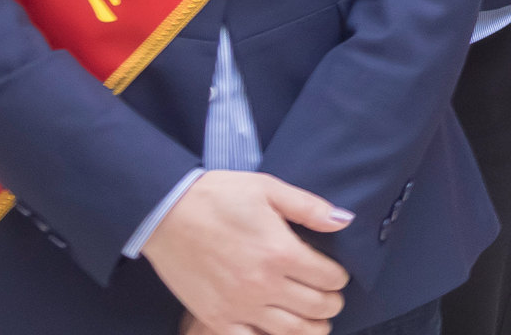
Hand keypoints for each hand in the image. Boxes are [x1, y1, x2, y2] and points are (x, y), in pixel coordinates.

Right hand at [143, 171, 350, 334]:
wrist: (165, 214)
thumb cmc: (219, 197)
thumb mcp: (269, 189)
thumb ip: (310, 207)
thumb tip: (345, 220)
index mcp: (281, 253)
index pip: (329, 278)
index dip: (339, 278)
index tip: (337, 275)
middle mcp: (263, 285)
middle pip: (315, 307)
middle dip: (331, 304)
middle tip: (332, 300)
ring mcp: (238, 306)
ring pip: (289, 332)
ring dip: (311, 329)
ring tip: (317, 324)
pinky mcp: (215, 317)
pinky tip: (275, 331)